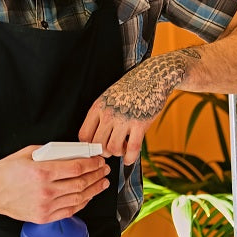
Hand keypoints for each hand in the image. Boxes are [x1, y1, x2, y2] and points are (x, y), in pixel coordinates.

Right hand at [0, 146, 109, 222]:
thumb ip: (50, 152)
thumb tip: (70, 151)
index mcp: (42, 171)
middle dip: (96, 175)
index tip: (99, 160)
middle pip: (80, 183)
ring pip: (77, 198)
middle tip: (104, 170)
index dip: (91, 164)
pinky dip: (81, 203)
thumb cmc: (6, 170)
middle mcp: (45, 190)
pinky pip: (68, 211)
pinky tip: (87, 196)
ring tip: (102, 183)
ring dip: (93, 190)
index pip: (76, 167)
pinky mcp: (43, 217)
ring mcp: (45, 206)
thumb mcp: (27, 152)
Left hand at [79, 49, 200, 164]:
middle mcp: (108, 114)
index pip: (84, 135)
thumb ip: (101, 115)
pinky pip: (132, 149)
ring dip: (118, 153)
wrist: (152, 77)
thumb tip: (94, 137)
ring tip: (123, 146)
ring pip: (112, 149)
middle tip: (111, 148)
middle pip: (97, 145)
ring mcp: (124, 119)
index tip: (96, 148)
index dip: (89, 146)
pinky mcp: (140, 124)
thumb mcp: (108, 97)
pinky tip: (130, 158)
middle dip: (103, 152)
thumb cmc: (131, 88)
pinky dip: (130, 158)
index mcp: (98, 107)